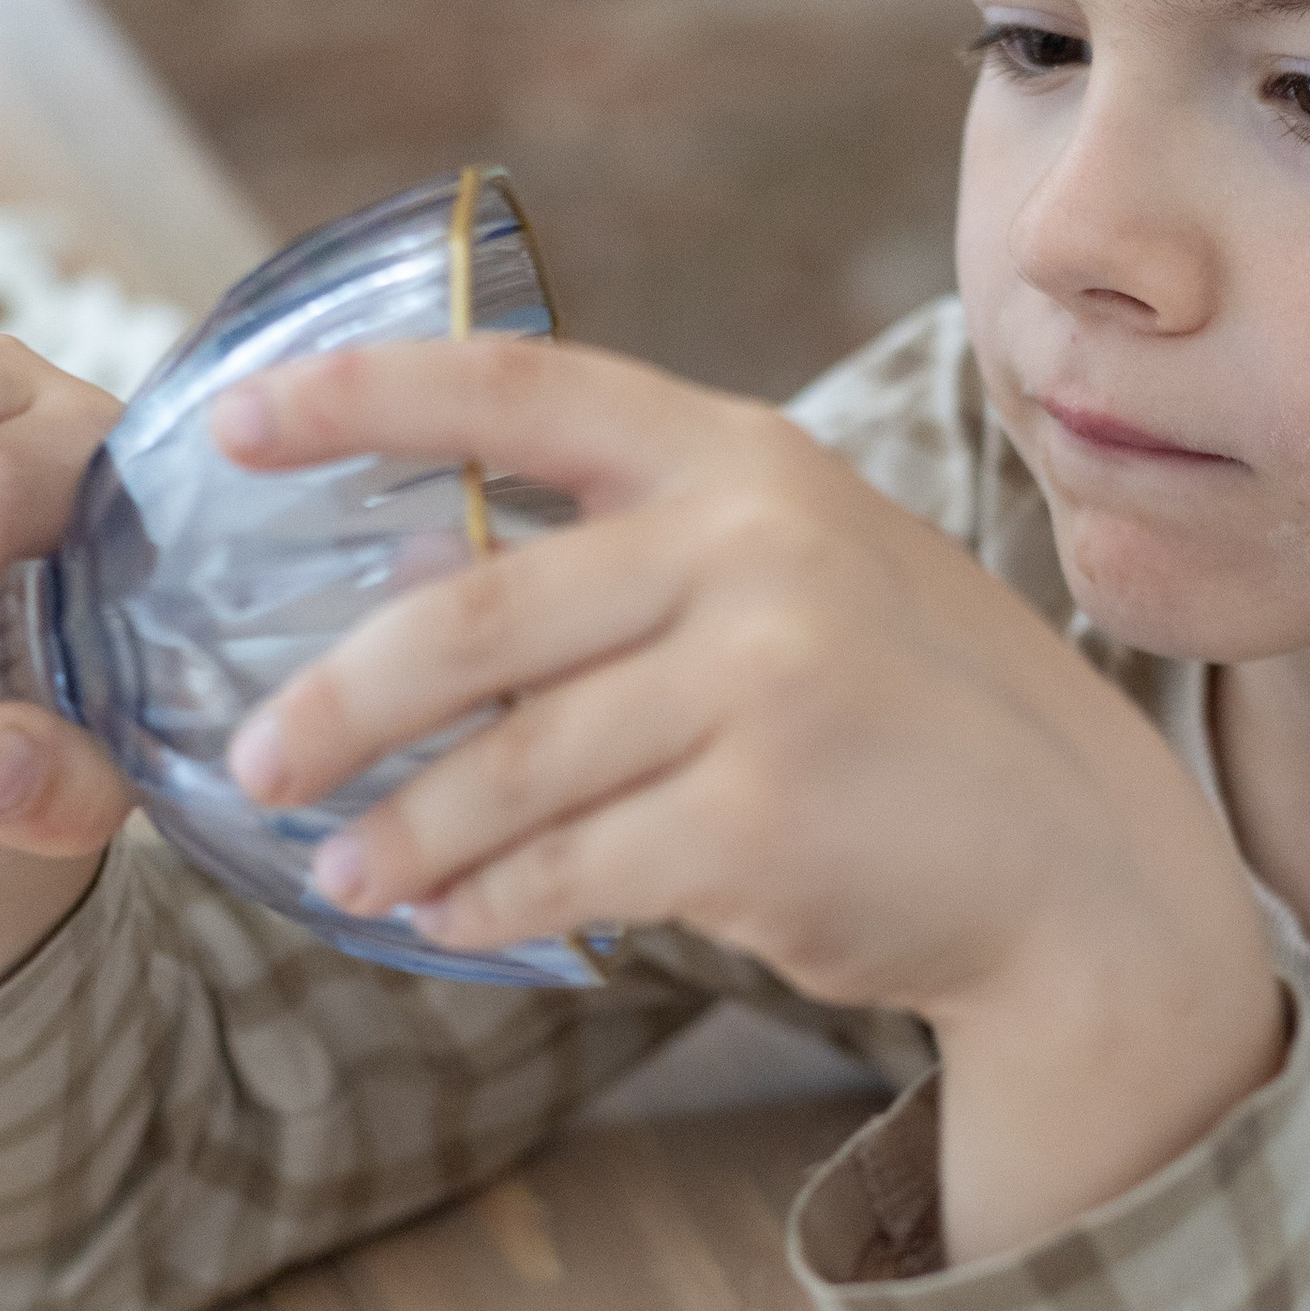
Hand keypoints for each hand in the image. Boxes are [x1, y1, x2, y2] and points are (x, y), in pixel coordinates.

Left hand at [213, 335, 1286, 1258]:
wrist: (1079, 860)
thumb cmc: (908, 715)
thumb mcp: (798, 576)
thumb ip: (635, 558)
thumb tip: (408, 583)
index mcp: (742, 459)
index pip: (522, 390)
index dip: (363, 397)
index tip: (231, 424)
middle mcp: (752, 548)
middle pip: (473, 617)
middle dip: (338, 701)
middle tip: (251, 761)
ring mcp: (763, 682)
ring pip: (511, 765)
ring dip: (406, 833)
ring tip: (342, 875)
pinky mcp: (763, 818)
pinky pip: (571, 865)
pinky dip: (490, 900)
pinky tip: (447, 920)